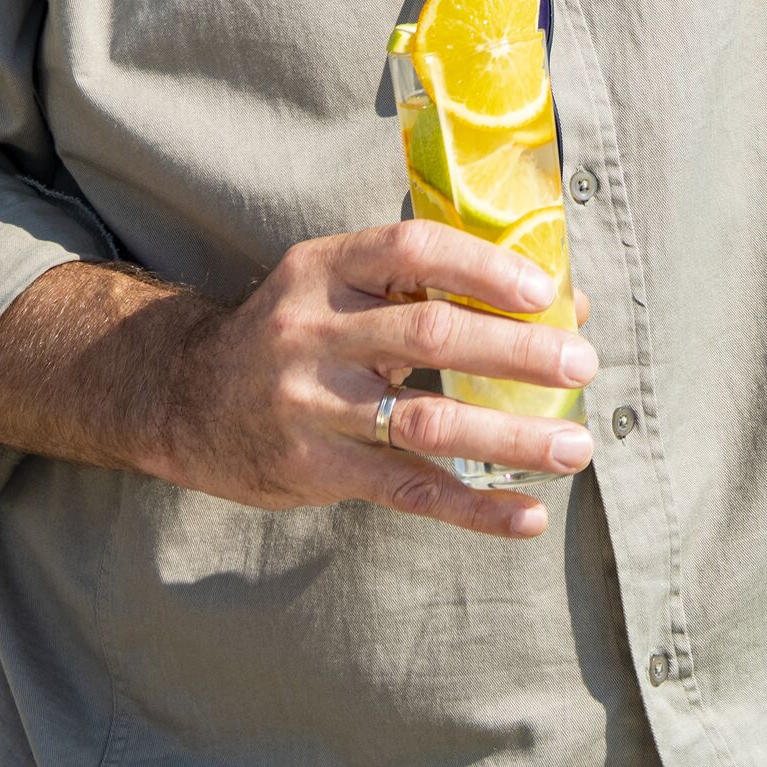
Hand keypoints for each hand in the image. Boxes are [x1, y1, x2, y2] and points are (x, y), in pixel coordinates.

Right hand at [143, 219, 598, 539]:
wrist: (183, 398)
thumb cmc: (292, 334)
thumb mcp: (334, 288)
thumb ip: (424, 288)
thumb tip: (557, 304)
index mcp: (323, 269)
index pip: (410, 251)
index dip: (482, 267)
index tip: (545, 292)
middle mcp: (313, 332)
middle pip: (430, 336)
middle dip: (516, 353)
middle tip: (582, 364)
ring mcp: (310, 404)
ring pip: (426, 423)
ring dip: (509, 438)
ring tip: (574, 447)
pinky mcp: (313, 468)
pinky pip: (405, 490)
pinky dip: (471, 506)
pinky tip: (525, 515)